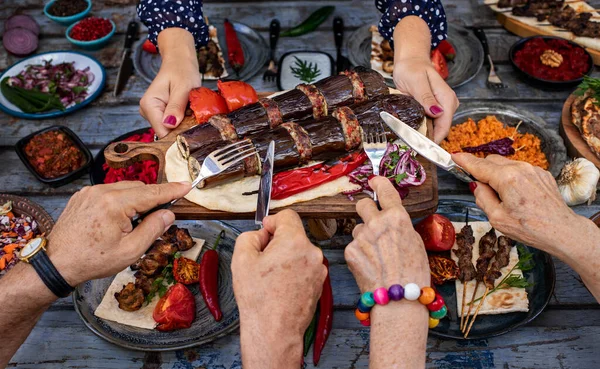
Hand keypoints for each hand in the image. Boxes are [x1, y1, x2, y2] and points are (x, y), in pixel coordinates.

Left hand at [46, 181, 191, 285]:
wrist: (57, 263)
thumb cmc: (93, 260)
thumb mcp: (130, 250)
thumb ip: (153, 229)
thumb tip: (168, 214)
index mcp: (115, 204)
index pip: (151, 193)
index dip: (172, 190)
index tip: (187, 185)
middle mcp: (101, 191)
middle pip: (138, 188)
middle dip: (151, 200)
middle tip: (158, 219)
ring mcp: (90, 192)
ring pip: (124, 189)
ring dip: (135, 202)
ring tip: (131, 226)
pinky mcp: (83, 196)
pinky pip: (109, 193)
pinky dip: (120, 202)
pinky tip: (117, 221)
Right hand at [139, 28, 200, 137]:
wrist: (179, 62)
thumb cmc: (182, 71)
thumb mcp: (183, 88)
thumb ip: (176, 106)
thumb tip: (170, 125)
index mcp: (149, 105)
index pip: (162, 131)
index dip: (178, 132)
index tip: (192, 125)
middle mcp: (147, 112)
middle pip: (166, 132)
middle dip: (182, 127)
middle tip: (193, 113)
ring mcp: (153, 114)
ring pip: (171, 130)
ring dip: (184, 123)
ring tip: (189, 108)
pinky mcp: (161, 115)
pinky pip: (173, 125)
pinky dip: (183, 120)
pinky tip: (187, 110)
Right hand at [232, 210, 325, 368]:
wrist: (274, 331)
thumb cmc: (258, 298)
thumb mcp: (241, 258)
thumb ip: (251, 236)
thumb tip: (262, 234)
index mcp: (295, 241)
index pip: (287, 216)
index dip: (272, 222)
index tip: (264, 233)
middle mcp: (312, 252)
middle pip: (294, 235)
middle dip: (278, 242)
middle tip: (262, 260)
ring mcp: (319, 269)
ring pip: (299, 252)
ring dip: (286, 258)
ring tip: (270, 278)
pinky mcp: (320, 283)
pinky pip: (305, 268)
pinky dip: (294, 272)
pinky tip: (280, 287)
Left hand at [345, 177, 429, 292]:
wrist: (399, 299)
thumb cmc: (413, 274)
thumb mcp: (415, 242)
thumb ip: (400, 226)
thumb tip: (392, 221)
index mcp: (397, 217)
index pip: (385, 190)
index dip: (378, 183)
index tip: (374, 180)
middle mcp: (377, 222)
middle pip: (362, 204)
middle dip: (366, 210)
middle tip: (372, 222)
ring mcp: (361, 236)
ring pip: (358, 229)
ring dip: (364, 238)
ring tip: (377, 257)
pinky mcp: (349, 251)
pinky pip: (352, 247)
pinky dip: (359, 255)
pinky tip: (369, 267)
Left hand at [393, 57, 458, 142]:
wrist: (411, 61)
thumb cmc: (412, 68)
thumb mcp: (416, 81)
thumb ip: (426, 97)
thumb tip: (437, 112)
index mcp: (447, 99)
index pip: (444, 127)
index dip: (433, 141)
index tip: (419, 150)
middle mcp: (448, 105)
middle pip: (440, 130)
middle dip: (426, 140)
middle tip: (408, 147)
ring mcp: (442, 108)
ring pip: (435, 128)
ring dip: (422, 136)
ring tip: (407, 141)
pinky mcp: (435, 110)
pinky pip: (430, 123)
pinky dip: (421, 128)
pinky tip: (410, 132)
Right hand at [452, 153, 578, 250]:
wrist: (562, 230)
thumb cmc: (530, 228)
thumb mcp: (497, 218)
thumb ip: (482, 197)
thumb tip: (476, 184)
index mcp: (507, 179)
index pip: (479, 166)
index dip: (464, 161)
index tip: (454, 156)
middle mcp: (521, 168)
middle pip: (492, 161)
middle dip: (481, 170)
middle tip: (478, 186)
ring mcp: (533, 169)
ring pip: (506, 164)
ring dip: (497, 174)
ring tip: (501, 197)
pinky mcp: (542, 174)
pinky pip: (520, 170)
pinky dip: (511, 177)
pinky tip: (516, 195)